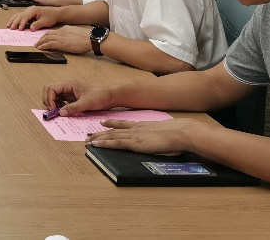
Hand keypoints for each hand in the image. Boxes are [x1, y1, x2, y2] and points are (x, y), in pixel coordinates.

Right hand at [5, 5, 61, 30]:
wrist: (56, 12)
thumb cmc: (51, 16)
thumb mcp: (45, 21)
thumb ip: (37, 25)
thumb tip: (31, 29)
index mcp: (33, 10)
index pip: (25, 17)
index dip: (21, 23)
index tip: (19, 29)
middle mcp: (30, 9)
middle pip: (20, 15)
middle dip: (15, 22)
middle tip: (11, 28)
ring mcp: (29, 10)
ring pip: (19, 15)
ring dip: (13, 20)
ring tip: (8, 25)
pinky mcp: (29, 13)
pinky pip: (21, 15)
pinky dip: (16, 19)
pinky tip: (13, 22)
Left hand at [36, 25, 93, 53]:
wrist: (90, 38)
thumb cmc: (88, 37)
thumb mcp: (77, 33)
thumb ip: (71, 34)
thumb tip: (71, 38)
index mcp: (66, 28)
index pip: (54, 31)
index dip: (48, 35)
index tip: (45, 37)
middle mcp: (61, 31)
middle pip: (48, 34)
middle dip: (42, 38)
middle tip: (38, 41)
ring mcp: (60, 37)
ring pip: (46, 38)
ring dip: (40, 42)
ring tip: (37, 45)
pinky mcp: (61, 43)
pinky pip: (49, 44)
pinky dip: (43, 46)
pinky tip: (40, 48)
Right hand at [41, 79, 112, 114]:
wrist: (112, 95)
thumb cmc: (101, 95)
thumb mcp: (87, 103)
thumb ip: (73, 108)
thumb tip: (60, 113)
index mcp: (70, 84)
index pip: (51, 88)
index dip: (49, 99)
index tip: (54, 109)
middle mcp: (68, 87)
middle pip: (50, 90)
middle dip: (48, 100)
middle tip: (53, 111)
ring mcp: (70, 92)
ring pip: (55, 95)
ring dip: (53, 103)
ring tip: (58, 112)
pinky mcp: (74, 97)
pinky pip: (62, 100)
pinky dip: (60, 106)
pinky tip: (64, 112)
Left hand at [86, 119, 201, 155]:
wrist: (181, 133)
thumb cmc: (179, 135)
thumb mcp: (166, 134)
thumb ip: (159, 137)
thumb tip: (160, 142)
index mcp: (144, 126)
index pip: (124, 124)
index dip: (112, 123)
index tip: (104, 123)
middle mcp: (136, 129)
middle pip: (114, 130)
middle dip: (100, 133)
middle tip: (90, 134)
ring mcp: (134, 135)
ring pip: (111, 136)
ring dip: (98, 138)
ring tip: (88, 140)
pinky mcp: (135, 143)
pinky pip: (115, 143)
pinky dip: (104, 144)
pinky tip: (95, 145)